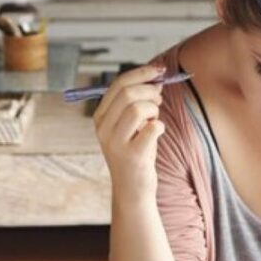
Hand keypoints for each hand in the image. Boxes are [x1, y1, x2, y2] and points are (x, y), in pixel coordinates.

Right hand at [93, 64, 167, 203]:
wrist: (132, 189)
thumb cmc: (136, 153)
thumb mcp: (131, 125)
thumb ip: (137, 102)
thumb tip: (155, 78)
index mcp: (100, 117)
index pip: (118, 84)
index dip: (141, 73)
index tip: (159, 71)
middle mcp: (103, 129)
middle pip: (127, 93)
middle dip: (150, 91)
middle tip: (160, 99)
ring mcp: (116, 143)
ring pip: (138, 108)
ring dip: (154, 110)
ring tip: (154, 120)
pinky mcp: (132, 156)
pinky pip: (152, 128)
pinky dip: (160, 126)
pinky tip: (156, 134)